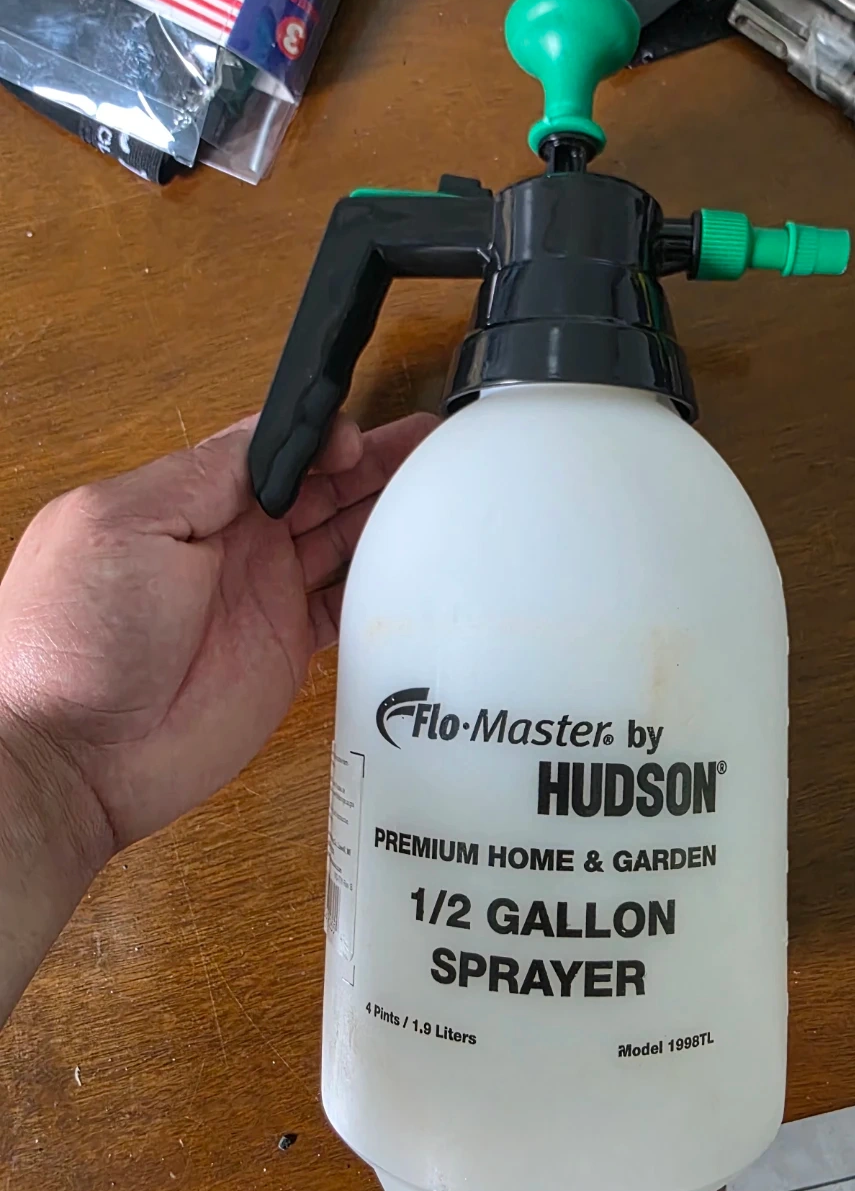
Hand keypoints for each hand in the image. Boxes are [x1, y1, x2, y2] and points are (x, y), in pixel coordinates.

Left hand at [0, 412, 435, 859]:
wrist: (78, 753)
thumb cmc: (77, 632)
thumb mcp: (126, 526)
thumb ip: (205, 477)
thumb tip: (274, 438)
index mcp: (188, 501)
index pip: (272, 451)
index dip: (320, 437)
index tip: (360, 436)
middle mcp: (231, 542)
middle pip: (317, 488)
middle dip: (372, 462)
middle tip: (430, 442)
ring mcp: (263, 597)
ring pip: (340, 538)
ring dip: (386, 512)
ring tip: (441, 486)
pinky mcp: (287, 650)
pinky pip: (347, 605)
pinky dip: (383, 582)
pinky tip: (419, 560)